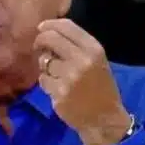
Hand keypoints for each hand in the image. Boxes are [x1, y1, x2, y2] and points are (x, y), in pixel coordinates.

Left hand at [34, 19, 131, 144]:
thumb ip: (77, 45)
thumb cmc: (101, 88)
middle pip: (50, 38)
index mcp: (94, 49)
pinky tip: (58, 89)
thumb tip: (48, 30)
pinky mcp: (58, 94)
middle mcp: (82, 60)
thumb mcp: (97, 60)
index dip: (49, 24)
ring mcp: (69, 78)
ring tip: (57, 75)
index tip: (42, 28)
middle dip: (40, 40)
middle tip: (39, 46)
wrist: (105, 119)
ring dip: (46, 67)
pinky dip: (46, 83)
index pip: (66, 26)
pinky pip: (42, 80)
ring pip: (44, 61)